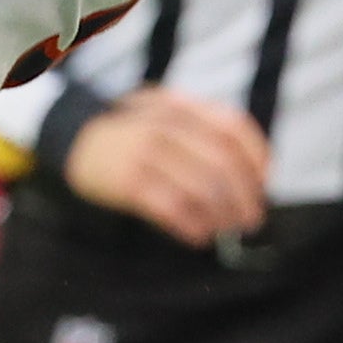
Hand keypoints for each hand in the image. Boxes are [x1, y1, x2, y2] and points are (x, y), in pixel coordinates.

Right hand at [65, 88, 274, 246]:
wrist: (79, 141)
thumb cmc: (137, 138)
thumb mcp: (169, 119)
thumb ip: (205, 135)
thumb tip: (254, 178)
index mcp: (181, 106)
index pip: (232, 127)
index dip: (256, 158)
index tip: (263, 184)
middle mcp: (166, 124)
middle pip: (221, 161)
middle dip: (244, 195)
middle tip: (251, 219)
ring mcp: (145, 151)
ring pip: (200, 187)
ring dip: (221, 215)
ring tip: (225, 229)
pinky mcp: (128, 180)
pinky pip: (171, 207)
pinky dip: (192, 226)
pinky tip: (199, 236)